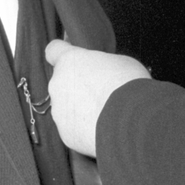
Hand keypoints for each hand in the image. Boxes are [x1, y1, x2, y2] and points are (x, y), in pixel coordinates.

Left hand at [45, 40, 151, 156]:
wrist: (130, 121)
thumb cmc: (128, 85)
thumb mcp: (119, 61)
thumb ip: (100, 65)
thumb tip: (100, 72)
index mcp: (70, 61)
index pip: (53, 50)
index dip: (61, 53)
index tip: (69, 58)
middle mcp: (57, 84)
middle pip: (63, 82)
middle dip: (78, 86)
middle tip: (100, 92)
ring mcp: (59, 111)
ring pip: (67, 108)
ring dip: (81, 109)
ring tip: (106, 114)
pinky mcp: (65, 134)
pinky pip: (74, 129)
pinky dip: (85, 130)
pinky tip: (104, 129)